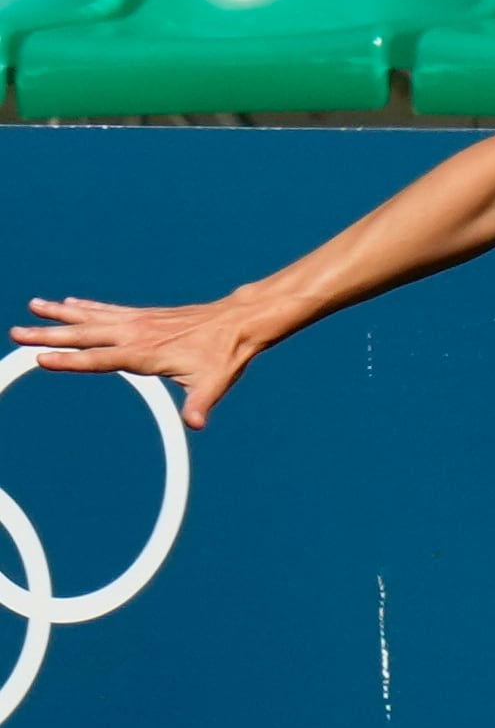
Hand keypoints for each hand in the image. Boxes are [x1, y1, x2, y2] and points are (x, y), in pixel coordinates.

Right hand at [14, 296, 265, 426]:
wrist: (238, 322)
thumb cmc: (225, 355)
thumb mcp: (214, 384)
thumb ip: (199, 405)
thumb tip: (196, 425)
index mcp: (145, 353)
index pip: (99, 359)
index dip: (69, 361)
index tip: (40, 359)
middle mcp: (136, 333)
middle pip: (84, 335)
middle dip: (48, 334)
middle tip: (15, 332)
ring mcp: (138, 321)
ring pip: (91, 316)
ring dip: (60, 312)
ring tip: (32, 306)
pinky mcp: (144, 314)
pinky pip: (108, 309)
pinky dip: (87, 306)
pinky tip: (69, 302)